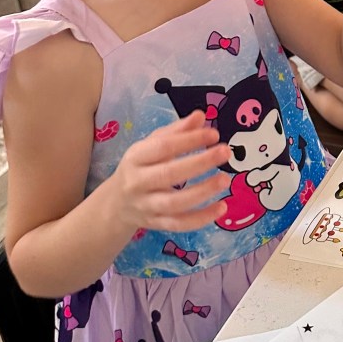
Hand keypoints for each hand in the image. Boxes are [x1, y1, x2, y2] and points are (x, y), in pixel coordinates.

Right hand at [111, 110, 229, 232]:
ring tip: (225, 179)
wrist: (116, 204)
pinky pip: (180, 224)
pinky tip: (222, 207)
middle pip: (169, 174)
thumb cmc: (140, 167)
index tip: (214, 134)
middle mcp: (138, 182)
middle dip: (200, 163)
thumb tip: (201, 116)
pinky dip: (202, 218)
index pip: (163, 147)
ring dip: (203, 191)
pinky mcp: (156, 224)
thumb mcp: (151, 145)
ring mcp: (147, 206)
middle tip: (225, 152)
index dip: (189, 140)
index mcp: (136, 157)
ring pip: (175, 203)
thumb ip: (177, 131)